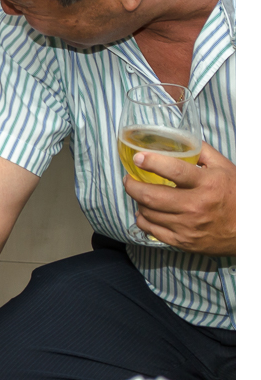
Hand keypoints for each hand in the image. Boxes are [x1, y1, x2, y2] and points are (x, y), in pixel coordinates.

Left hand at [123, 141, 234, 255]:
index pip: (174, 171)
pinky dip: (142, 218)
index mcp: (207, 184)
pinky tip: (145, 211)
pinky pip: (151, 229)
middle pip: (151, 196)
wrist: (250, 230)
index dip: (152, 163)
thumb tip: (180, 138)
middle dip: (132, 185)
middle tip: (129, 178)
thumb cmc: (237, 195)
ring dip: (138, 201)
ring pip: (148, 213)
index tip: (138, 158)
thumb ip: (202, 152)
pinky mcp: (182, 241)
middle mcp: (195, 206)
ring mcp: (187, 226)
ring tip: (139, 193)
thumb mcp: (225, 168)